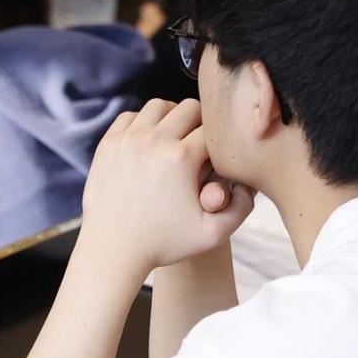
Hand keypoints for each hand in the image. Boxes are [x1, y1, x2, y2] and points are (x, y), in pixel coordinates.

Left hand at [78, 100, 255, 276]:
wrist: (112, 250)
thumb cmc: (164, 244)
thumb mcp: (213, 234)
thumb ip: (242, 207)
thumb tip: (248, 180)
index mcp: (181, 159)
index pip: (213, 129)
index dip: (221, 141)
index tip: (217, 157)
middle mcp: (153, 142)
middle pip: (190, 108)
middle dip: (201, 123)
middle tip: (201, 143)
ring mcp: (127, 140)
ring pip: (159, 106)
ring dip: (172, 116)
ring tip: (177, 137)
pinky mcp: (109, 144)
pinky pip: (132, 116)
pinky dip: (144, 122)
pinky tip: (150, 141)